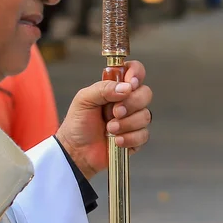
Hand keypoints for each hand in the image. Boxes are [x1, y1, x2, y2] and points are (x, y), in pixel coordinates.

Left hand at [55, 60, 152, 179]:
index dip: (136, 74)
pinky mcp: (136, 138)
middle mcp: (127, 102)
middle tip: (114, 112)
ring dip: (126, 124)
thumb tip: (126, 87)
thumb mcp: (84, 99)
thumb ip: (103, 88)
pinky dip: (129, 138)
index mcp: (115, 88)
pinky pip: (143, 135)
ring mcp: (133, 120)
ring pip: (145, 116)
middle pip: (145, 93)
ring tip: (109, 130)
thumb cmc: (77, 123)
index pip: (135, 71)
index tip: (130, 84)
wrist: (76, 151)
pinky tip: (116, 141)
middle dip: (131, 103)